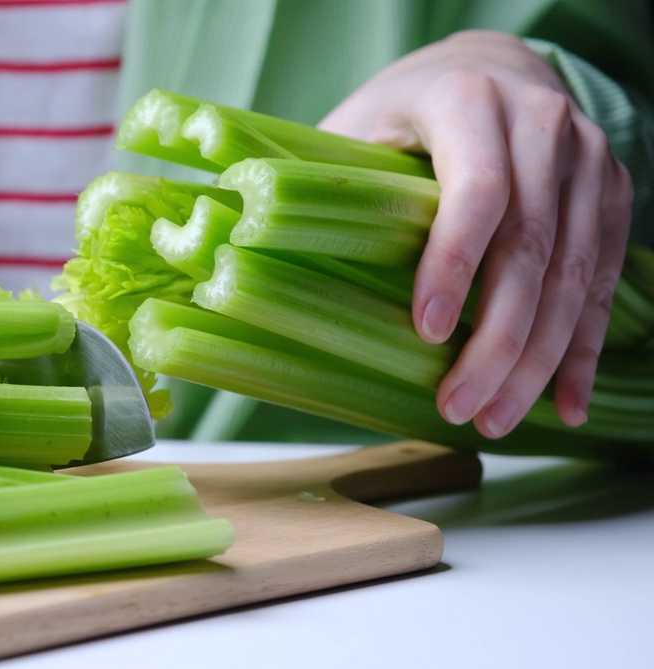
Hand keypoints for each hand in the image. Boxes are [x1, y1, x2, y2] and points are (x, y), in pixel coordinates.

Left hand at [319, 30, 632, 438]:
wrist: (490, 66)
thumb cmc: (401, 112)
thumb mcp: (352, 127)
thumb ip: (318, 184)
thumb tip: (238, 263)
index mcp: (469, 101)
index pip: (476, 189)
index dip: (456, 263)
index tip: (429, 331)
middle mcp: (541, 123)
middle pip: (532, 246)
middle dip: (499, 339)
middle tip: (460, 407)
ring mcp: (586, 161)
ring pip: (575, 274)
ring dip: (539, 359)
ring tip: (496, 418)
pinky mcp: (612, 196)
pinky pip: (605, 281)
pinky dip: (583, 348)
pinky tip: (565, 404)